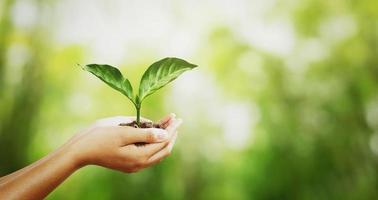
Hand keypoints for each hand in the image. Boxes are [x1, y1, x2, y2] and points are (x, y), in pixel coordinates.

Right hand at [66, 114, 181, 172]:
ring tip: (168, 123)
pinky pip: (148, 154)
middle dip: (171, 133)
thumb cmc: (100, 138)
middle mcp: (140, 164)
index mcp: (140, 157)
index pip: (163, 142)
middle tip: (176, 119)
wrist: (80, 151)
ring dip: (163, 137)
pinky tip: (154, 132)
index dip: (171, 129)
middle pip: (163, 149)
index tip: (177, 117)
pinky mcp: (129, 164)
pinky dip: (154, 142)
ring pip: (156, 152)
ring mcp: (134, 166)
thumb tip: (165, 134)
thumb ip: (146, 134)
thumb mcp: (124, 132)